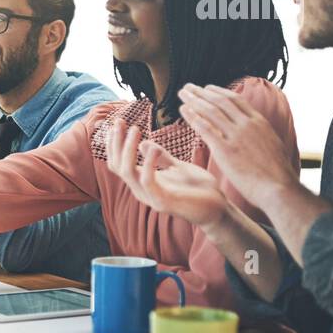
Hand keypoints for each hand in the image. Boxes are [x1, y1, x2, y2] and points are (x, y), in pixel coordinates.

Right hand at [105, 118, 228, 229]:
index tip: (117, 122)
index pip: (118, 163)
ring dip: (128, 149)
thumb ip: (161, 157)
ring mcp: (150, 198)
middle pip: (117, 165)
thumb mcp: (179, 167)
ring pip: (127, 172)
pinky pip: (148, 181)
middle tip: (120, 121)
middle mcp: (141, 191)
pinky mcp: (163, 202)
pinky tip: (155, 149)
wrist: (219, 211)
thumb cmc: (200, 190)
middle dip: (116, 142)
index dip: (114, 143)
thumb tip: (143, 143)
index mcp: (143, 182)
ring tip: (134, 129)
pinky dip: (148, 163)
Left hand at [178, 83, 297, 208]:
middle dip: (202, 92)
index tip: (207, 88)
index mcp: (259, 122)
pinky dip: (193, 117)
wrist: (279, 188)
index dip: (219, 92)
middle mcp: (248, 125)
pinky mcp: (226, 150)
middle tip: (188, 87)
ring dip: (194, 100)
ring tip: (182, 94)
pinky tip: (183, 110)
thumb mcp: (273, 145)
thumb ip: (261, 135)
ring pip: (211, 111)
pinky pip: (206, 129)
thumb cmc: (277, 173)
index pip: (236, 100)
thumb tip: (258, 131)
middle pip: (221, 102)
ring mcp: (237, 136)